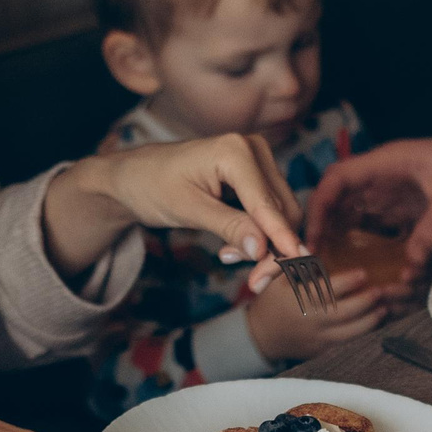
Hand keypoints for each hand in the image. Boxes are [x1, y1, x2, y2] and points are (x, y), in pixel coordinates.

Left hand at [45, 134, 307, 293]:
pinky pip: (270, 210)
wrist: (134, 175)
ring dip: (265, 244)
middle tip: (254, 282)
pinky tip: (234, 248)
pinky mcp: (256, 174)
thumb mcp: (187, 210)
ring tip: (229, 257)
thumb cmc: (152, 185)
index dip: (282, 238)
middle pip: (282, 210)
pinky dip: (259, 234)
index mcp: (236, 150)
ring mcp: (257, 160)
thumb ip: (228, 226)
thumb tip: (262, 249)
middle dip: (273, 248)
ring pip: (281, 213)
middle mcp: (254, 149)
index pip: (268, 204)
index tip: (298, 265)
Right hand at [245, 268, 395, 362]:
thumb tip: (311, 248)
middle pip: (344, 314)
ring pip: (350, 333)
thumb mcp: (276, 279)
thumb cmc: (272, 302)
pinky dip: (363, 333)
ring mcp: (318, 339)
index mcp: (299, 301)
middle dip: (366, 302)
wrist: (261, 337)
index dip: (348, 282)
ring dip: (370, 321)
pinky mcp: (323, 351)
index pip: (328, 290)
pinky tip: (375, 322)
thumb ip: (293, 263)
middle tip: (381, 291)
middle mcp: (311, 321)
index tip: (363, 273)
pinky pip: (347, 342)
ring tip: (384, 309)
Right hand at [307, 132, 431, 270]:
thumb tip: (410, 267)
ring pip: (354, 216)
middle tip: (315, 265)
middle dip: (323, 230)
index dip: (319, 208)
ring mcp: (393, 193)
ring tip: (333, 273)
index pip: (337, 179)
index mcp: (388, 163)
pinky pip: (377, 229)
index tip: (313, 239)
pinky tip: (367, 272)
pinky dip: (367, 248)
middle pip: (338, 200)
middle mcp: (383, 177)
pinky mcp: (405, 209)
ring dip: (341, 241)